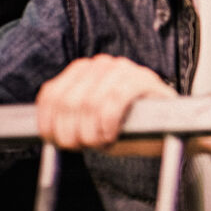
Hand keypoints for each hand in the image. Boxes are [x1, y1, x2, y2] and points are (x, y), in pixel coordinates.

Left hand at [36, 55, 175, 149]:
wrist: (166, 131)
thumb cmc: (124, 128)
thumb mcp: (88, 123)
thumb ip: (66, 118)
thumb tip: (43, 129)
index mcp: (83, 70)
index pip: (51, 94)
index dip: (48, 123)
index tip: (55, 142)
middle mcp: (102, 64)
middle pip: (69, 101)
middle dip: (71, 132)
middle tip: (83, 146)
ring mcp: (125, 69)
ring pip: (90, 102)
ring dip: (91, 131)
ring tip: (101, 142)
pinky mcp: (144, 79)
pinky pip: (116, 100)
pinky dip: (109, 123)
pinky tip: (113, 134)